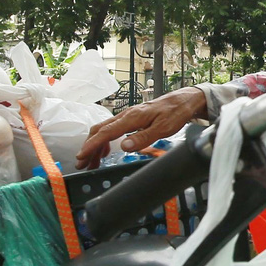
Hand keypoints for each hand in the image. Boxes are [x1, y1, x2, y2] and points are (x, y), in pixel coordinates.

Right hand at [75, 88, 208, 166]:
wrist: (182, 101)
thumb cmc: (174, 113)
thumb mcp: (163, 128)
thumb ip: (143, 138)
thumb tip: (124, 146)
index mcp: (132, 118)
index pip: (106, 132)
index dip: (92, 145)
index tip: (82, 155)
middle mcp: (126, 115)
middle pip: (100, 131)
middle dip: (88, 147)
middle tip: (82, 164)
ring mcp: (127, 116)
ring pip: (104, 130)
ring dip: (95, 146)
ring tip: (91, 162)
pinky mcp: (130, 118)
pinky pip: (111, 129)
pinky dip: (104, 141)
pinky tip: (105, 151)